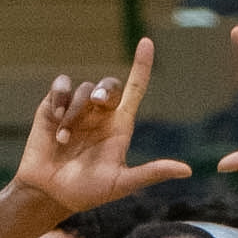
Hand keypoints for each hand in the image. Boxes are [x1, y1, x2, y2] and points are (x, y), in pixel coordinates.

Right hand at [13, 37, 190, 213]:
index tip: (146, 42)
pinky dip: (59, 98)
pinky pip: (60, 87)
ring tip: (65, 140)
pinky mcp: (52, 107)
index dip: (141, 65)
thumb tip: (188, 170)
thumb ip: (151, 173)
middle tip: (96, 104)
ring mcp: (76, 109)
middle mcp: (99, 114)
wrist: (49, 194)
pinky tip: (55, 119)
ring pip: (82, 90)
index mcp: (119, 126)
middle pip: (108, 85)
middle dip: (103, 91)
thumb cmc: (87, 192)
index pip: (135, 89)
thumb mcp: (121, 184)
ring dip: (74, 113)